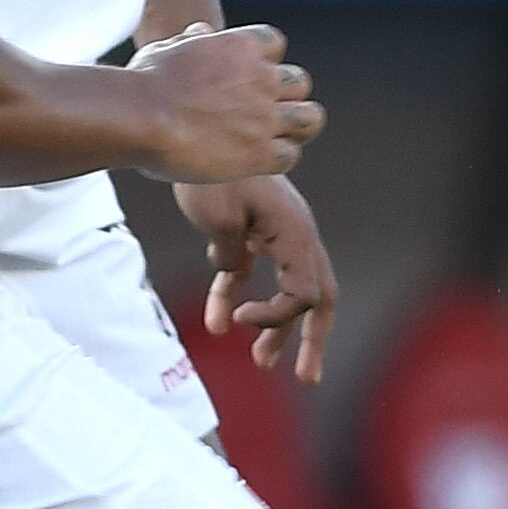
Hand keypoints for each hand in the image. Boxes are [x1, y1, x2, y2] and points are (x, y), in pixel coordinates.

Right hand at [128, 22, 320, 183]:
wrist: (138, 117)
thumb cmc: (142, 83)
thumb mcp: (166, 50)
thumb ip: (190, 42)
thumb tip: (201, 31)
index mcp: (240, 46)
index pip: (274, 43)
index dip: (264, 61)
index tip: (246, 77)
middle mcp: (261, 77)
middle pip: (300, 83)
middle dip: (286, 97)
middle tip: (265, 114)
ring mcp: (265, 115)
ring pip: (311, 118)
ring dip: (297, 128)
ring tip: (276, 139)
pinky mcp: (260, 152)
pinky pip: (291, 155)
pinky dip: (278, 158)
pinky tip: (256, 162)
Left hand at [179, 172, 339, 382]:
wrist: (188, 131)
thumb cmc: (208, 172)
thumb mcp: (219, 218)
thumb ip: (232, 259)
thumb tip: (233, 279)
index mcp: (296, 233)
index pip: (305, 295)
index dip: (276, 317)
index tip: (240, 320)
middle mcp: (296, 234)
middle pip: (319, 296)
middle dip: (313, 340)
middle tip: (305, 378)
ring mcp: (276, 232)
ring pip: (290, 287)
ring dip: (276, 326)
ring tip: (261, 363)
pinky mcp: (251, 230)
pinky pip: (254, 271)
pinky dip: (238, 295)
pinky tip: (219, 317)